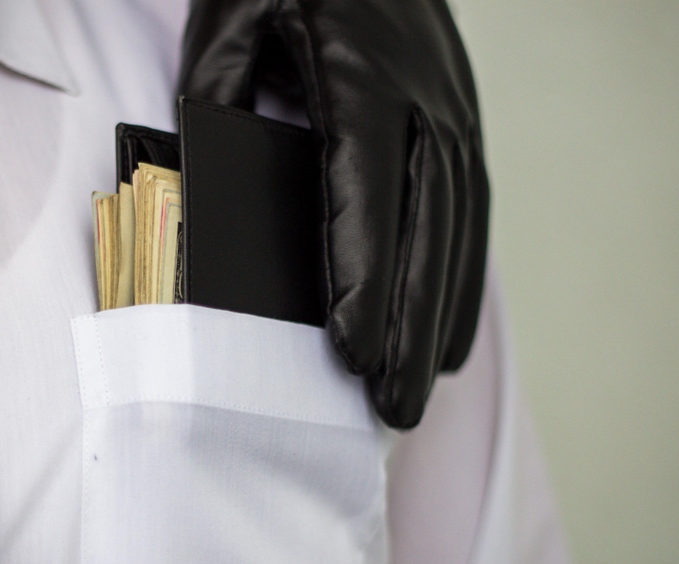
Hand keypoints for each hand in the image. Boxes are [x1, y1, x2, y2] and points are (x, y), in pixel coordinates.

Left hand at [179, 0, 489, 428]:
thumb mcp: (231, 11)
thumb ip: (215, 94)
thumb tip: (208, 186)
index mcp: (364, 71)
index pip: (366, 191)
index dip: (363, 277)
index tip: (351, 352)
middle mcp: (425, 94)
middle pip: (426, 227)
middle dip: (410, 324)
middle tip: (392, 409)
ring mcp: (454, 102)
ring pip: (459, 226)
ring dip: (442, 313)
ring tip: (417, 389)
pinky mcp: (461, 111)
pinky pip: (470, 206)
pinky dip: (462, 274)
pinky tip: (447, 330)